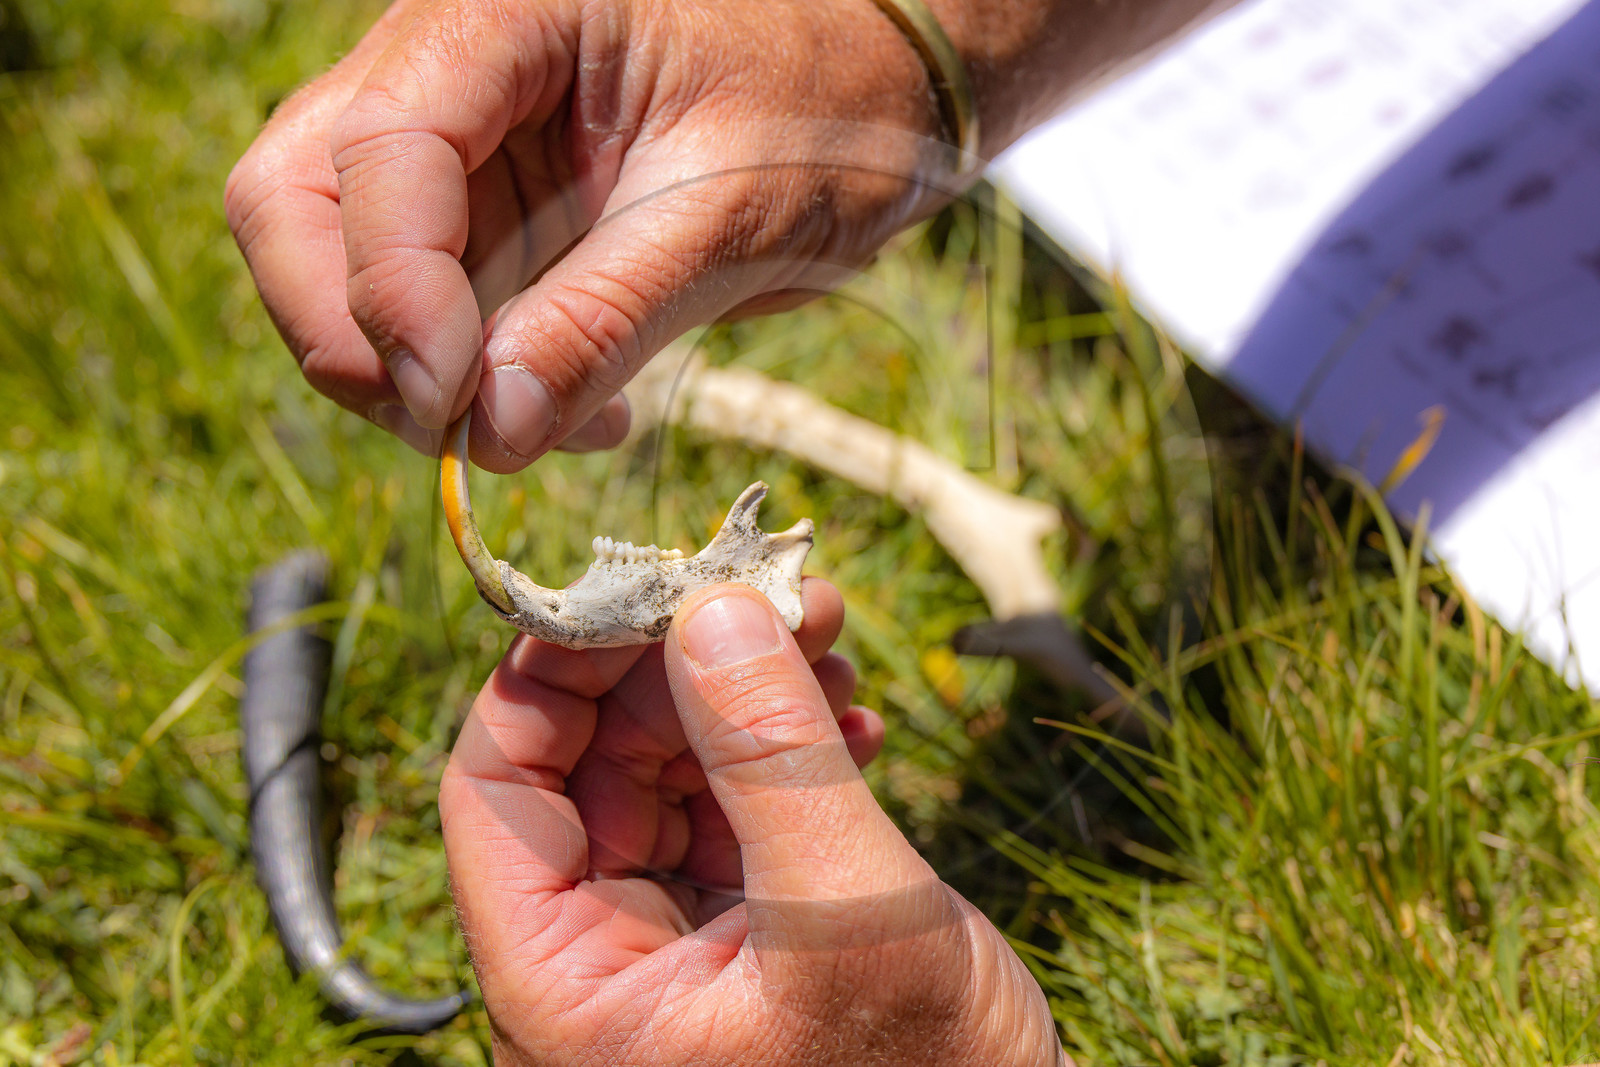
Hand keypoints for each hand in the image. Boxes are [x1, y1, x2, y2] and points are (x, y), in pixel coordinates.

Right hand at [225, 0, 949, 467]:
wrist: (878, 91)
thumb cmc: (827, 104)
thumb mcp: (730, 213)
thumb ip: (604, 317)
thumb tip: (485, 434)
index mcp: (503, 15)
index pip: (376, 149)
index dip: (393, 293)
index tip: (460, 408)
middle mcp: (445, 65)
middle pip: (297, 200)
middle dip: (359, 337)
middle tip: (464, 430)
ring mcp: (453, 142)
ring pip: (338, 264)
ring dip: (411, 376)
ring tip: (543, 424)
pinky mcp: (480, 211)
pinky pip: (420, 307)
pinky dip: (463, 381)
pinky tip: (558, 410)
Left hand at [440, 579, 1064, 1063]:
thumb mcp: (845, 919)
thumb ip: (773, 761)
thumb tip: (708, 609)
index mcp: (568, 986)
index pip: (496, 793)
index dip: (551, 675)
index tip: (640, 586)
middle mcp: (603, 955)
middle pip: (591, 760)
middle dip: (681, 663)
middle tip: (772, 591)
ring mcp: (679, 935)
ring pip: (673, 766)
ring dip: (745, 689)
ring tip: (829, 636)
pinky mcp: (751, 920)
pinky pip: (738, 799)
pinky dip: (790, 742)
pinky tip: (855, 717)